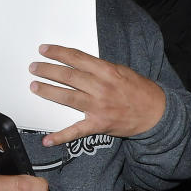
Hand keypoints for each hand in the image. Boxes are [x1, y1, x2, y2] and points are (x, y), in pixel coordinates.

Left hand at [31, 44, 165, 146]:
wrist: (156, 113)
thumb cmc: (140, 91)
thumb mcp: (122, 71)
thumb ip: (100, 68)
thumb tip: (79, 64)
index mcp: (107, 71)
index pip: (76, 58)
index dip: (58, 53)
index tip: (44, 50)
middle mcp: (101, 88)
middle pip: (68, 76)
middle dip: (47, 70)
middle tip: (34, 67)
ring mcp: (98, 107)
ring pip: (67, 97)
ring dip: (47, 91)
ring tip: (34, 86)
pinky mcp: (99, 124)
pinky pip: (77, 131)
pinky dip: (61, 136)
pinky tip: (47, 140)